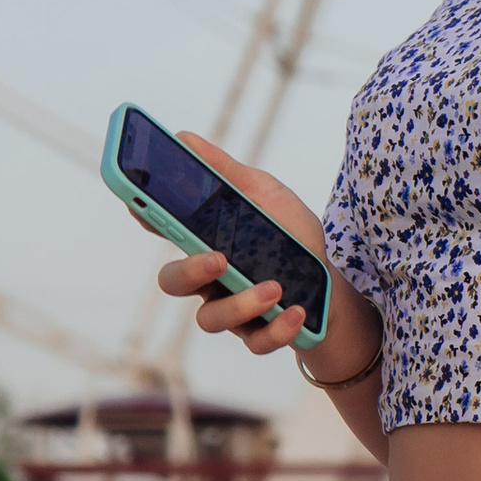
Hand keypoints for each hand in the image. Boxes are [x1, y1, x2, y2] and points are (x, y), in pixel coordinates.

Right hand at [140, 130, 380, 377]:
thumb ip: (225, 172)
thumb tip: (184, 138)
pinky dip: (276, 329)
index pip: (166, 230)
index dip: (147, 218)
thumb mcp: (265, 196)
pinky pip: (254, 342)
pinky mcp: (260, 335)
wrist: (341, 286)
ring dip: (241, 304)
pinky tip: (296, 310)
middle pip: (173, 281)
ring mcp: (232, 310)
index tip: (140, 204)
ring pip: (210, 319)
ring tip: (274, 287)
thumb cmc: (296, 237)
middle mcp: (211, 278)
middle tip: (218, 258)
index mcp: (207, 240)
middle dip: (189, 271)